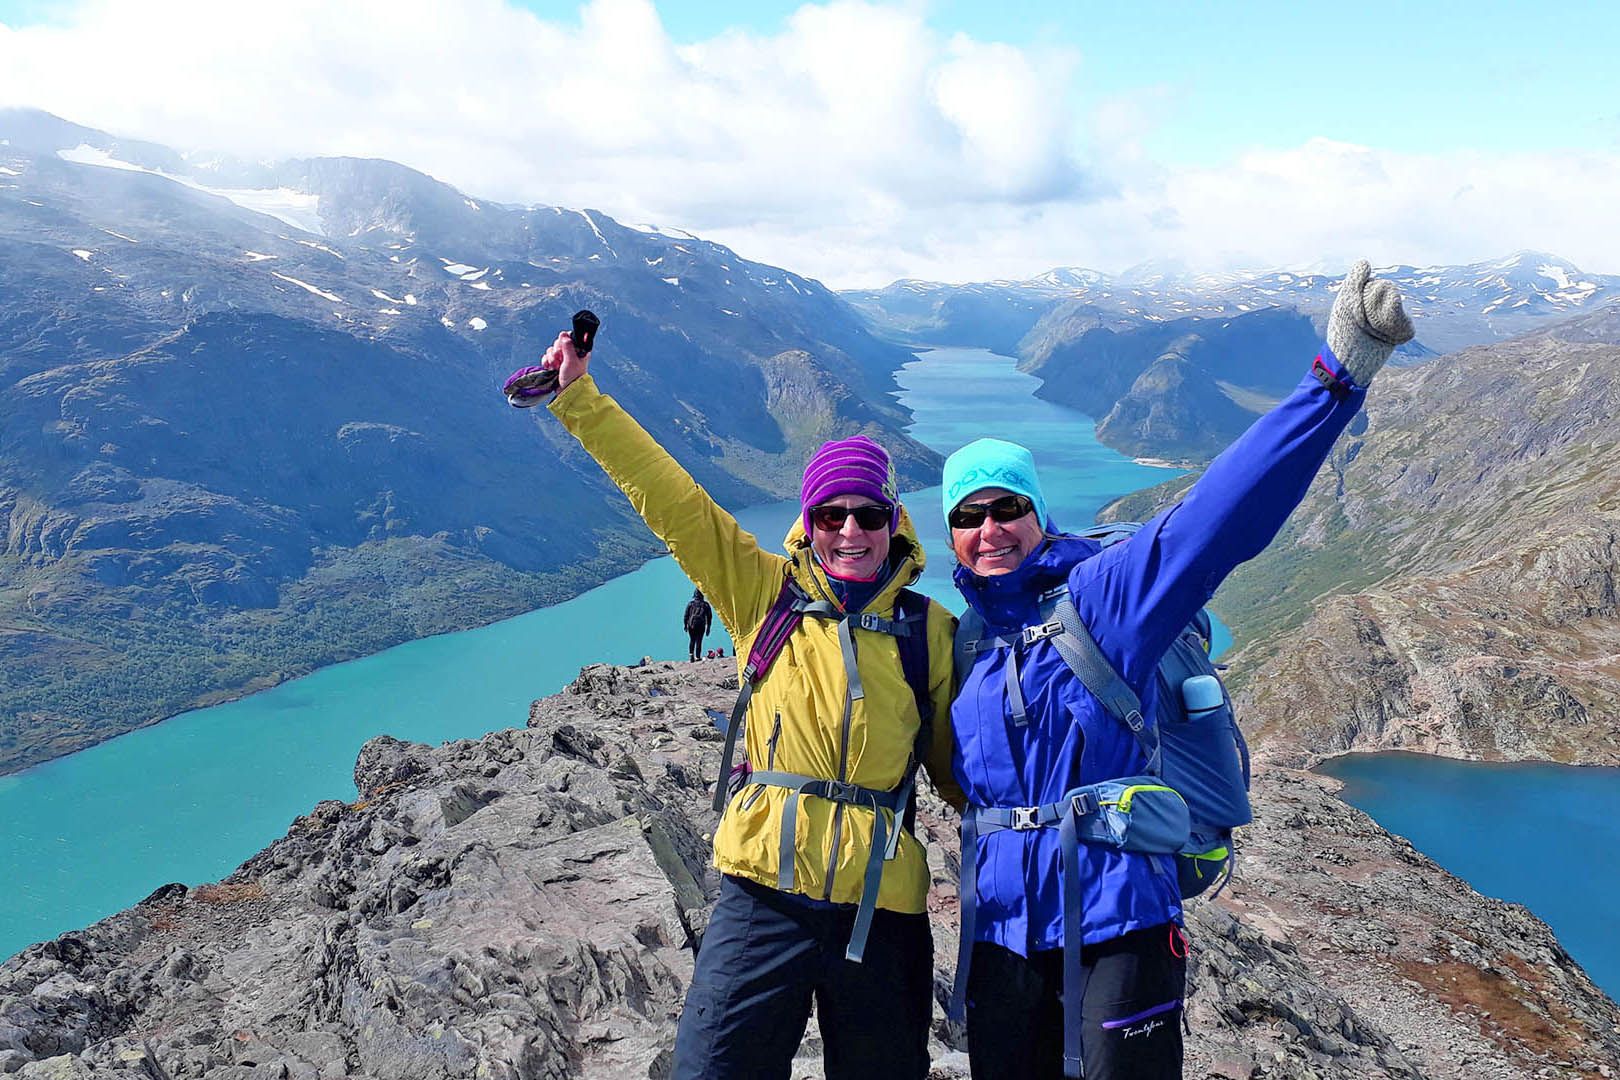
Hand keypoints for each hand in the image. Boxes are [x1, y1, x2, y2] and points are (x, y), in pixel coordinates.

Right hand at [542, 329, 589, 392]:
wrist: (568, 392)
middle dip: (556, 352)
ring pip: (551, 351)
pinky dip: (546, 362)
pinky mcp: (555, 365)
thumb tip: (564, 334)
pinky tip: (550, 368)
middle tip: (559, 359)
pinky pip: (546, 358)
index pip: (568, 337)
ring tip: (556, 367)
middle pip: (558, 343)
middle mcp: (570, 353)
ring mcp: (562, 359)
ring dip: (551, 359)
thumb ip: (568, 346)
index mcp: (578, 350)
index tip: (562, 348)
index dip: (563, 341)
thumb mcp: (572, 360)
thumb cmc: (574, 377)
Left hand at [1327, 260, 1414, 387]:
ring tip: (1374, 330)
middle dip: (1375, 306)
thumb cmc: (1344, 330)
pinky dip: (1398, 330)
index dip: (1366, 294)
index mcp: (1368, 296)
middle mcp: (1380, 304)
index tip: (1355, 306)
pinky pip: (1407, 323)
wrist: (1351, 359)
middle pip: (1390, 291)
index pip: (1379, 284)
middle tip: (1363, 321)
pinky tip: (1386, 336)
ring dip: (1386, 319)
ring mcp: (1391, 317)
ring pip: (1398, 306)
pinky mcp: (1401, 331)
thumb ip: (1354, 281)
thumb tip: (1365, 262)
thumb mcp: (1345, 302)